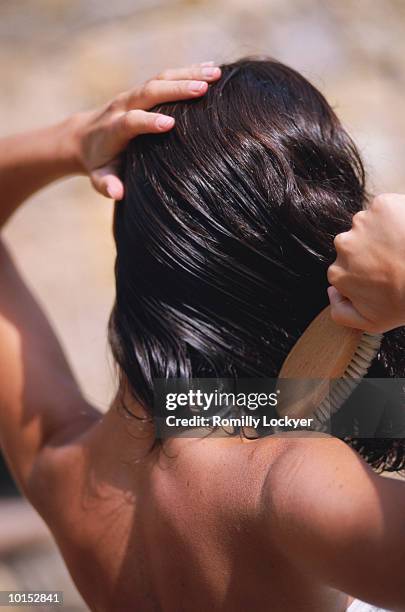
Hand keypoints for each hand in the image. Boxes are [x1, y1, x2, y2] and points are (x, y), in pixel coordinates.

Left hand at [73, 62, 220, 198]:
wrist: (83, 136)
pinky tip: (212, 70)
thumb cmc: (98, 163)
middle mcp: (123, 106)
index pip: (130, 122)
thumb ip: (106, 184)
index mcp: (113, 129)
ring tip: (217, 75)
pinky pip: (167, 77)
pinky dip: (189, 72)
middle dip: (176, 90)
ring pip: (161, 79)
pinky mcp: (145, 90)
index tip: (169, 124)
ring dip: (188, 74)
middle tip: (203, 89)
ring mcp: (134, 95)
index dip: (147, 122)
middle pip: (149, 92)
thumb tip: (118, 193)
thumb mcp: (99, 177)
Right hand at [327, 194, 404, 331]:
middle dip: (370, 251)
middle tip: (395, 261)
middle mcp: (344, 245)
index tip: (382, 275)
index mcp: (338, 273)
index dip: (363, 272)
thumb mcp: (374, 322)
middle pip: (353, 245)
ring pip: (368, 225)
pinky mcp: (382, 205)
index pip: (344, 268)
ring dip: (382, 233)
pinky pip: (385, 208)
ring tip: (403, 246)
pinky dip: (395, 216)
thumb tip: (332, 292)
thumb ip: (342, 313)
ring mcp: (362, 222)